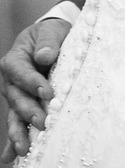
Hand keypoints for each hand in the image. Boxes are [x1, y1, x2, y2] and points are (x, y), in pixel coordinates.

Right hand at [0, 19, 68, 161]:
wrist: (50, 40)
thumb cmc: (50, 35)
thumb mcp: (51, 31)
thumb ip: (48, 42)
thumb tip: (44, 56)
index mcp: (14, 60)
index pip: (20, 73)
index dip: (32, 83)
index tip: (48, 93)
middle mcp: (10, 81)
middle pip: (17, 98)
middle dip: (29, 112)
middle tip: (43, 123)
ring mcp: (15, 96)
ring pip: (15, 116)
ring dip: (18, 133)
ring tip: (23, 149)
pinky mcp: (23, 107)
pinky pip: (18, 124)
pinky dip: (14, 140)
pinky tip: (11, 156)